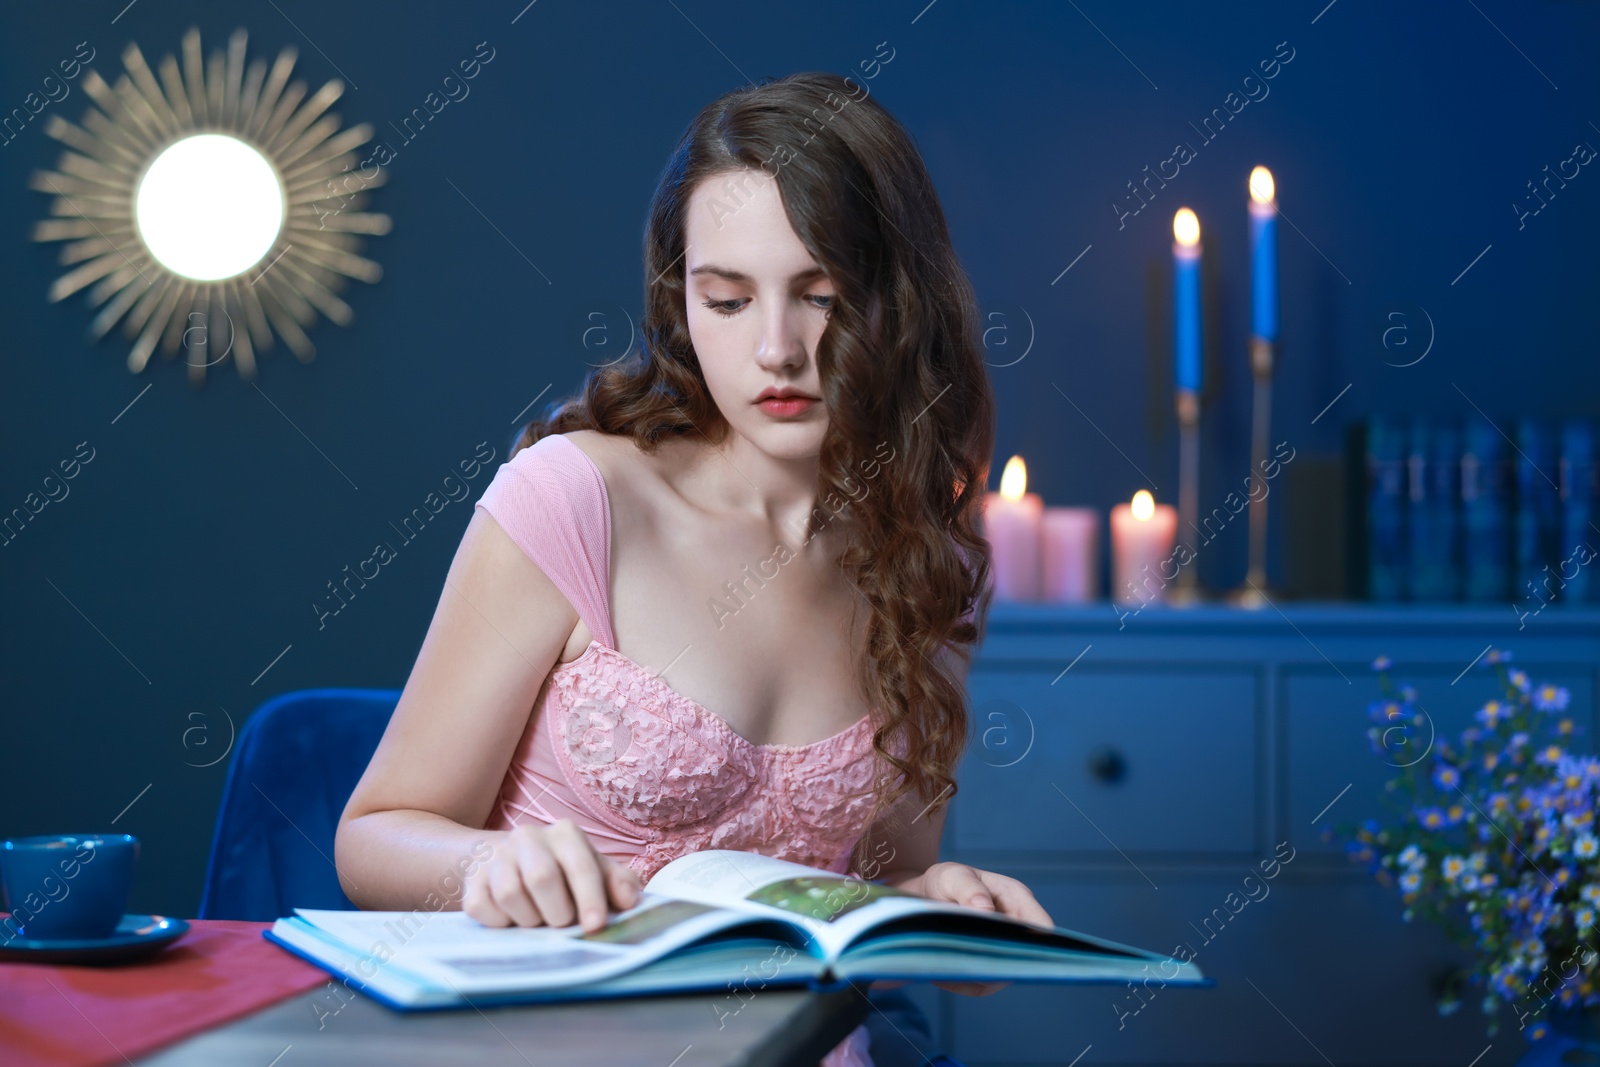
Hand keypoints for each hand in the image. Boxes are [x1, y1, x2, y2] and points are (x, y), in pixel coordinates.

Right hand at [462, 819, 642, 932]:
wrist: (508, 861)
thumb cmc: (563, 872)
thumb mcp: (595, 872)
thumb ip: (618, 884)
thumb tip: (630, 901)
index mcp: (565, 834)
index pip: (580, 865)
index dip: (590, 897)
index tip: (595, 926)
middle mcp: (528, 837)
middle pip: (542, 878)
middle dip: (557, 912)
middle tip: (562, 923)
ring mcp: (496, 857)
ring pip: (510, 894)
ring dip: (529, 919)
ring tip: (538, 919)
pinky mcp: (472, 879)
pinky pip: (483, 908)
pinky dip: (501, 922)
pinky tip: (512, 918)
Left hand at [894, 861, 1054, 996]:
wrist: (927, 898)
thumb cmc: (947, 882)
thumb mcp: (953, 876)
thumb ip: (969, 889)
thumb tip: (985, 910)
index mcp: (1017, 899)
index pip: (1041, 926)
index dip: (1038, 943)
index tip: (1010, 951)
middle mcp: (1016, 927)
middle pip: (1023, 957)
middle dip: (996, 963)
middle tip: (964, 962)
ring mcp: (1003, 949)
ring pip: (1001, 975)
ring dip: (975, 975)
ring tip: (945, 967)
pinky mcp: (986, 966)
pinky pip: (980, 986)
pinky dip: (961, 983)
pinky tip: (939, 974)